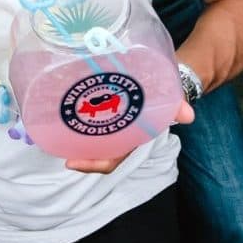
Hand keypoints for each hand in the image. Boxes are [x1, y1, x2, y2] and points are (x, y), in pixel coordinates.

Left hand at [63, 97, 193, 172]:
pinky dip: (76, 116)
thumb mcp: (171, 99)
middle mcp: (119, 134)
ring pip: (90, 137)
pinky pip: (88, 117)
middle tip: (59, 149)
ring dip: (74, 137)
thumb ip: (177, 107)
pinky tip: (63, 108)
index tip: (71, 164)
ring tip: (54, 130)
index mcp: (133, 138)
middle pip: (96, 152)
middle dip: (79, 155)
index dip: (94, 165)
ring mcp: (110, 122)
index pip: (112, 159)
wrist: (164, 76)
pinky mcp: (104, 108)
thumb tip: (188, 115)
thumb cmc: (165, 92)